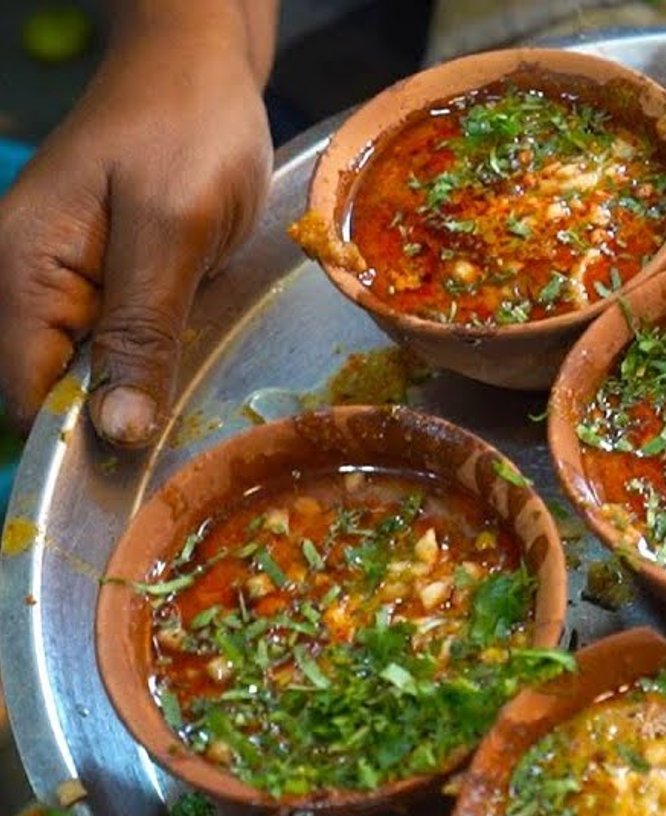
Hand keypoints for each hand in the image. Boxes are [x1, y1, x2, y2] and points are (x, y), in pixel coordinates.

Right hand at [0, 8, 271, 446]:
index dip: (79, 437)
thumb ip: (142, 333)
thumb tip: (114, 434)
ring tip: (198, 367)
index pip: (22, 397)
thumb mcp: (174, 231)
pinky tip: (195, 345)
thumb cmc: (186, 130)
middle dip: (116, 415)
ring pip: (90, 377)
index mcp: (22, 273)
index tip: (146, 452)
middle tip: (188, 408)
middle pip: (52, 395)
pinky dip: (155, 359)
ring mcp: (63, 287)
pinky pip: (116, 347)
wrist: (199, 69)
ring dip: (142, 389)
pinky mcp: (103, 286)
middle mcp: (26, 286)